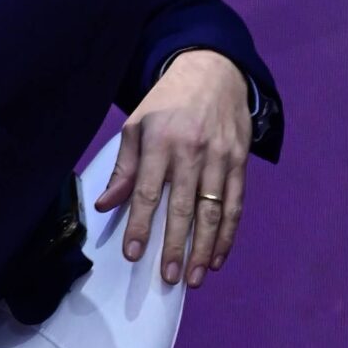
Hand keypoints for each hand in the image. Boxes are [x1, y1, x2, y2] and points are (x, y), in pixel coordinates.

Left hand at [95, 50, 251, 288]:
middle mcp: (192, 151)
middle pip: (184, 207)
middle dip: (176, 246)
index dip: (140, 225)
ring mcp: (221, 157)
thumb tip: (106, 204)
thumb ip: (124, 167)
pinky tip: (217, 256)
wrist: (213, 70)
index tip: (134, 254)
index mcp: (160, 141)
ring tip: (194, 277)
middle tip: (169, 276)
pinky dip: (227, 234)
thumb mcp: (137, 125)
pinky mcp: (240, 161)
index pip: (147, 191)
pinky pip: (235, 204)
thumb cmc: (167, 102)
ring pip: (213, 211)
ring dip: (204, 248)